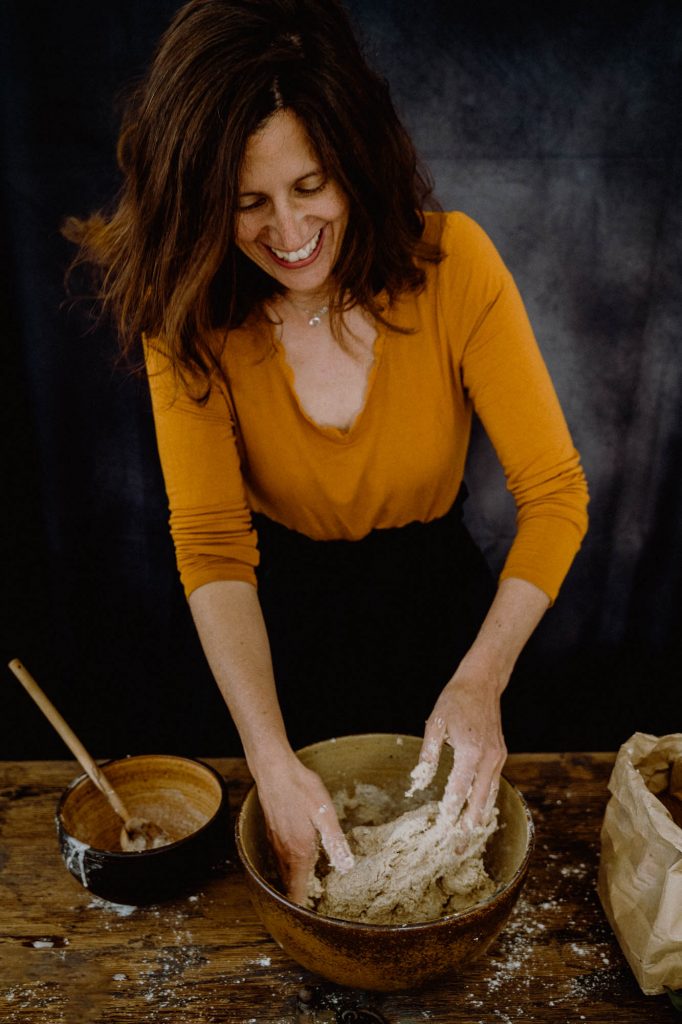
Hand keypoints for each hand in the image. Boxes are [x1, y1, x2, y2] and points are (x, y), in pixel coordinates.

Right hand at [254, 754, 353, 905]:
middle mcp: (284, 852)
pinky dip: (289, 870)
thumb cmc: (301, 788)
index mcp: (299, 852)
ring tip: (308, 892)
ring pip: (283, 873)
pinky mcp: (273, 833)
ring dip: (294, 885)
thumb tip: (346, 867)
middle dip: (300, 899)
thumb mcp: (324, 813)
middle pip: (289, 886)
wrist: (274, 770)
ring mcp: (275, 843)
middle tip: (314, 910)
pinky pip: (280, 860)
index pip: (298, 891)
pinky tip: (299, 864)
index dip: (304, 908)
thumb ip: (335, 841)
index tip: (312, 921)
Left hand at [408, 661, 506, 829]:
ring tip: (469, 839)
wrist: (481, 684)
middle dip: (468, 826)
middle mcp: (488, 758)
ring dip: (479, 818)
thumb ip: (428, 755)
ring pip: (490, 796)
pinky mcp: (500, 755)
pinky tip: (478, 813)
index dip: (452, 811)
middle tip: (458, 849)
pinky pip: (493, 784)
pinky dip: (486, 801)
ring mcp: (498, 757)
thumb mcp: (434, 724)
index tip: (444, 830)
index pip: (460, 789)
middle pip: (480, 801)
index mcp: (470, 751)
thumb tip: (419, 781)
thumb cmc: (455, 702)